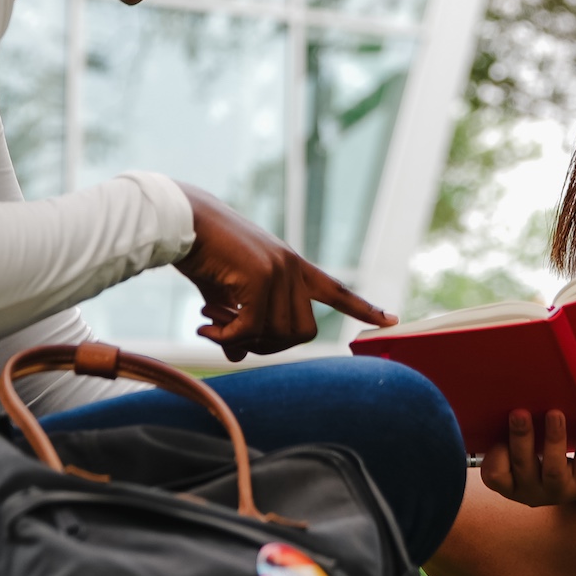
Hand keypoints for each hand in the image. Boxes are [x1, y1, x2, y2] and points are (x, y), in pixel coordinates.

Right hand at [174, 184, 391, 360]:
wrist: (183, 221)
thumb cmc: (203, 254)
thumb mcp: (225, 295)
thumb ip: (237, 323)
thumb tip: (236, 354)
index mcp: (293, 266)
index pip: (336, 291)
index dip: (362, 308)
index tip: (392, 319)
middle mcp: (293, 267)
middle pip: (302, 333)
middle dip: (267, 345)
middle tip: (232, 336)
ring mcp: (280, 270)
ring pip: (278, 334)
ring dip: (242, 340)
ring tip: (212, 323)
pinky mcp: (261, 275)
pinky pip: (251, 328)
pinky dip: (227, 337)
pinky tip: (204, 326)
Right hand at [478, 409, 575, 506]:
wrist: (573, 479)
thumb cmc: (535, 457)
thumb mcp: (518, 453)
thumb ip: (508, 435)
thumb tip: (508, 395)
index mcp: (510, 484)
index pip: (495, 475)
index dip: (495, 457)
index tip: (499, 436)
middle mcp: (531, 492)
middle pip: (523, 465)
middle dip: (521, 438)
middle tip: (520, 413)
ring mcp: (558, 490)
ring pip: (554, 469)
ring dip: (554, 439)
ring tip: (555, 414)